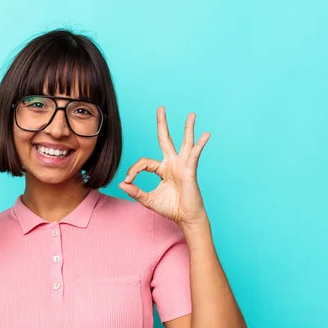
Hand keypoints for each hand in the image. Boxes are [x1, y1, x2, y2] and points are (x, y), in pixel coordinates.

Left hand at [119, 107, 209, 225]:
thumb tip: (121, 184)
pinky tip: (206, 134)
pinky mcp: (190, 170)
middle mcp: (172, 163)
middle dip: (162, 124)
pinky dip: (200, 144)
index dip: (134, 170)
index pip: (144, 162)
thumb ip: (135, 191)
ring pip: (184, 142)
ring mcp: (182, 165)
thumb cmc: (170, 208)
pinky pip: (194, 154)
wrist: (185, 218)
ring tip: (191, 115)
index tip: (129, 181)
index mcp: (161, 169)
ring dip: (188, 128)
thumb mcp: (148, 200)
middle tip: (161, 108)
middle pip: (165, 139)